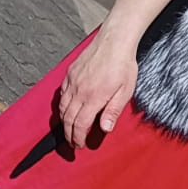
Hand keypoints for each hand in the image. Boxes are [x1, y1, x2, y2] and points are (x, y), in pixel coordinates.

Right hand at [57, 31, 138, 147]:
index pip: (80, 124)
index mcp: (93, 98)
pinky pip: (62, 94)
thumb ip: (113, 111)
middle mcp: (79, 91)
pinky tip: (67, 110)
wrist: (114, 42)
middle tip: (72, 144)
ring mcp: (72, 81)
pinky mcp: (70, 74)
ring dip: (64, 122)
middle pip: (67, 118)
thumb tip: (105, 129)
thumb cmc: (124, 66)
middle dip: (68, 134)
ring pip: (62, 107)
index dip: (78, 138)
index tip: (80, 146)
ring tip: (69, 131)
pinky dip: (62, 106)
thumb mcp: (125, 91)